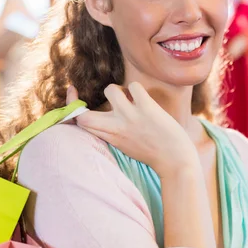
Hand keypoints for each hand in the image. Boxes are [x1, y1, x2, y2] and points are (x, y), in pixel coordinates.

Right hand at [66, 82, 196, 177]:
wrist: (176, 162)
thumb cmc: (153, 153)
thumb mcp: (125, 144)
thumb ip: (113, 129)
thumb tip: (109, 107)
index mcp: (108, 137)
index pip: (79, 122)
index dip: (71, 107)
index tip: (72, 92)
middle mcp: (114, 127)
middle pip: (83, 114)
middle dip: (87, 100)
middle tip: (98, 97)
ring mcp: (129, 117)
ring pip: (111, 89)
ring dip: (119, 90)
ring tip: (131, 100)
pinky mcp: (146, 108)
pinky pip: (134, 86)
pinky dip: (139, 89)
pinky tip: (146, 101)